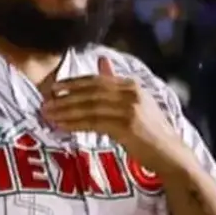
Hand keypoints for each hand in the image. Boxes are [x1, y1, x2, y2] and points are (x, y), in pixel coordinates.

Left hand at [40, 57, 192, 177]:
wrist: (171, 155)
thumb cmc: (151, 131)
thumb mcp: (136, 102)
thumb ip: (116, 83)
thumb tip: (101, 60)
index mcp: (132, 84)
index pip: (96, 80)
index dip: (73, 83)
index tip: (54, 88)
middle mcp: (131, 93)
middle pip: (90, 92)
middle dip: (65, 97)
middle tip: (44, 103)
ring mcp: (130, 109)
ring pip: (89, 107)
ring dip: (65, 111)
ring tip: (48, 115)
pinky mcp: (127, 126)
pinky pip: (94, 123)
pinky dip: (75, 124)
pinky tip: (62, 126)